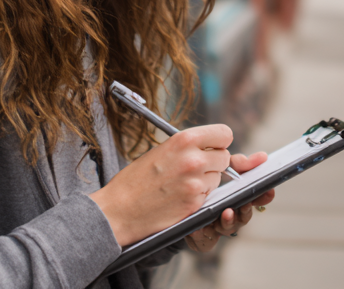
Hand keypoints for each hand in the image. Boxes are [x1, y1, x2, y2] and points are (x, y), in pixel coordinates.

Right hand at [91, 125, 237, 246]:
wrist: (119, 209)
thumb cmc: (136, 179)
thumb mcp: (162, 150)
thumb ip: (188, 147)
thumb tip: (211, 146)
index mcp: (184, 140)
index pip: (225, 134)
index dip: (219, 141)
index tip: (214, 146)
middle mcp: (194, 159)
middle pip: (225, 156)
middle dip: (214, 162)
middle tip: (195, 168)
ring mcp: (196, 183)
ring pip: (218, 178)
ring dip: (206, 180)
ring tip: (181, 184)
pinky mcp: (195, 203)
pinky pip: (208, 195)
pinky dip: (199, 196)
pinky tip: (179, 196)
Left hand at [186, 152, 275, 251]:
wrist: (175, 202)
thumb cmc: (202, 184)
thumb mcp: (218, 169)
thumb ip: (237, 164)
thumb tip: (261, 157)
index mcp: (237, 199)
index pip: (255, 198)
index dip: (264, 196)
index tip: (269, 191)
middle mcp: (230, 214)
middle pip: (244, 216)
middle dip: (246, 211)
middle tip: (244, 204)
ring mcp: (217, 227)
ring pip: (228, 228)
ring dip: (229, 221)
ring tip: (226, 213)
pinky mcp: (202, 239)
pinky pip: (205, 240)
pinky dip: (203, 234)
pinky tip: (198, 228)